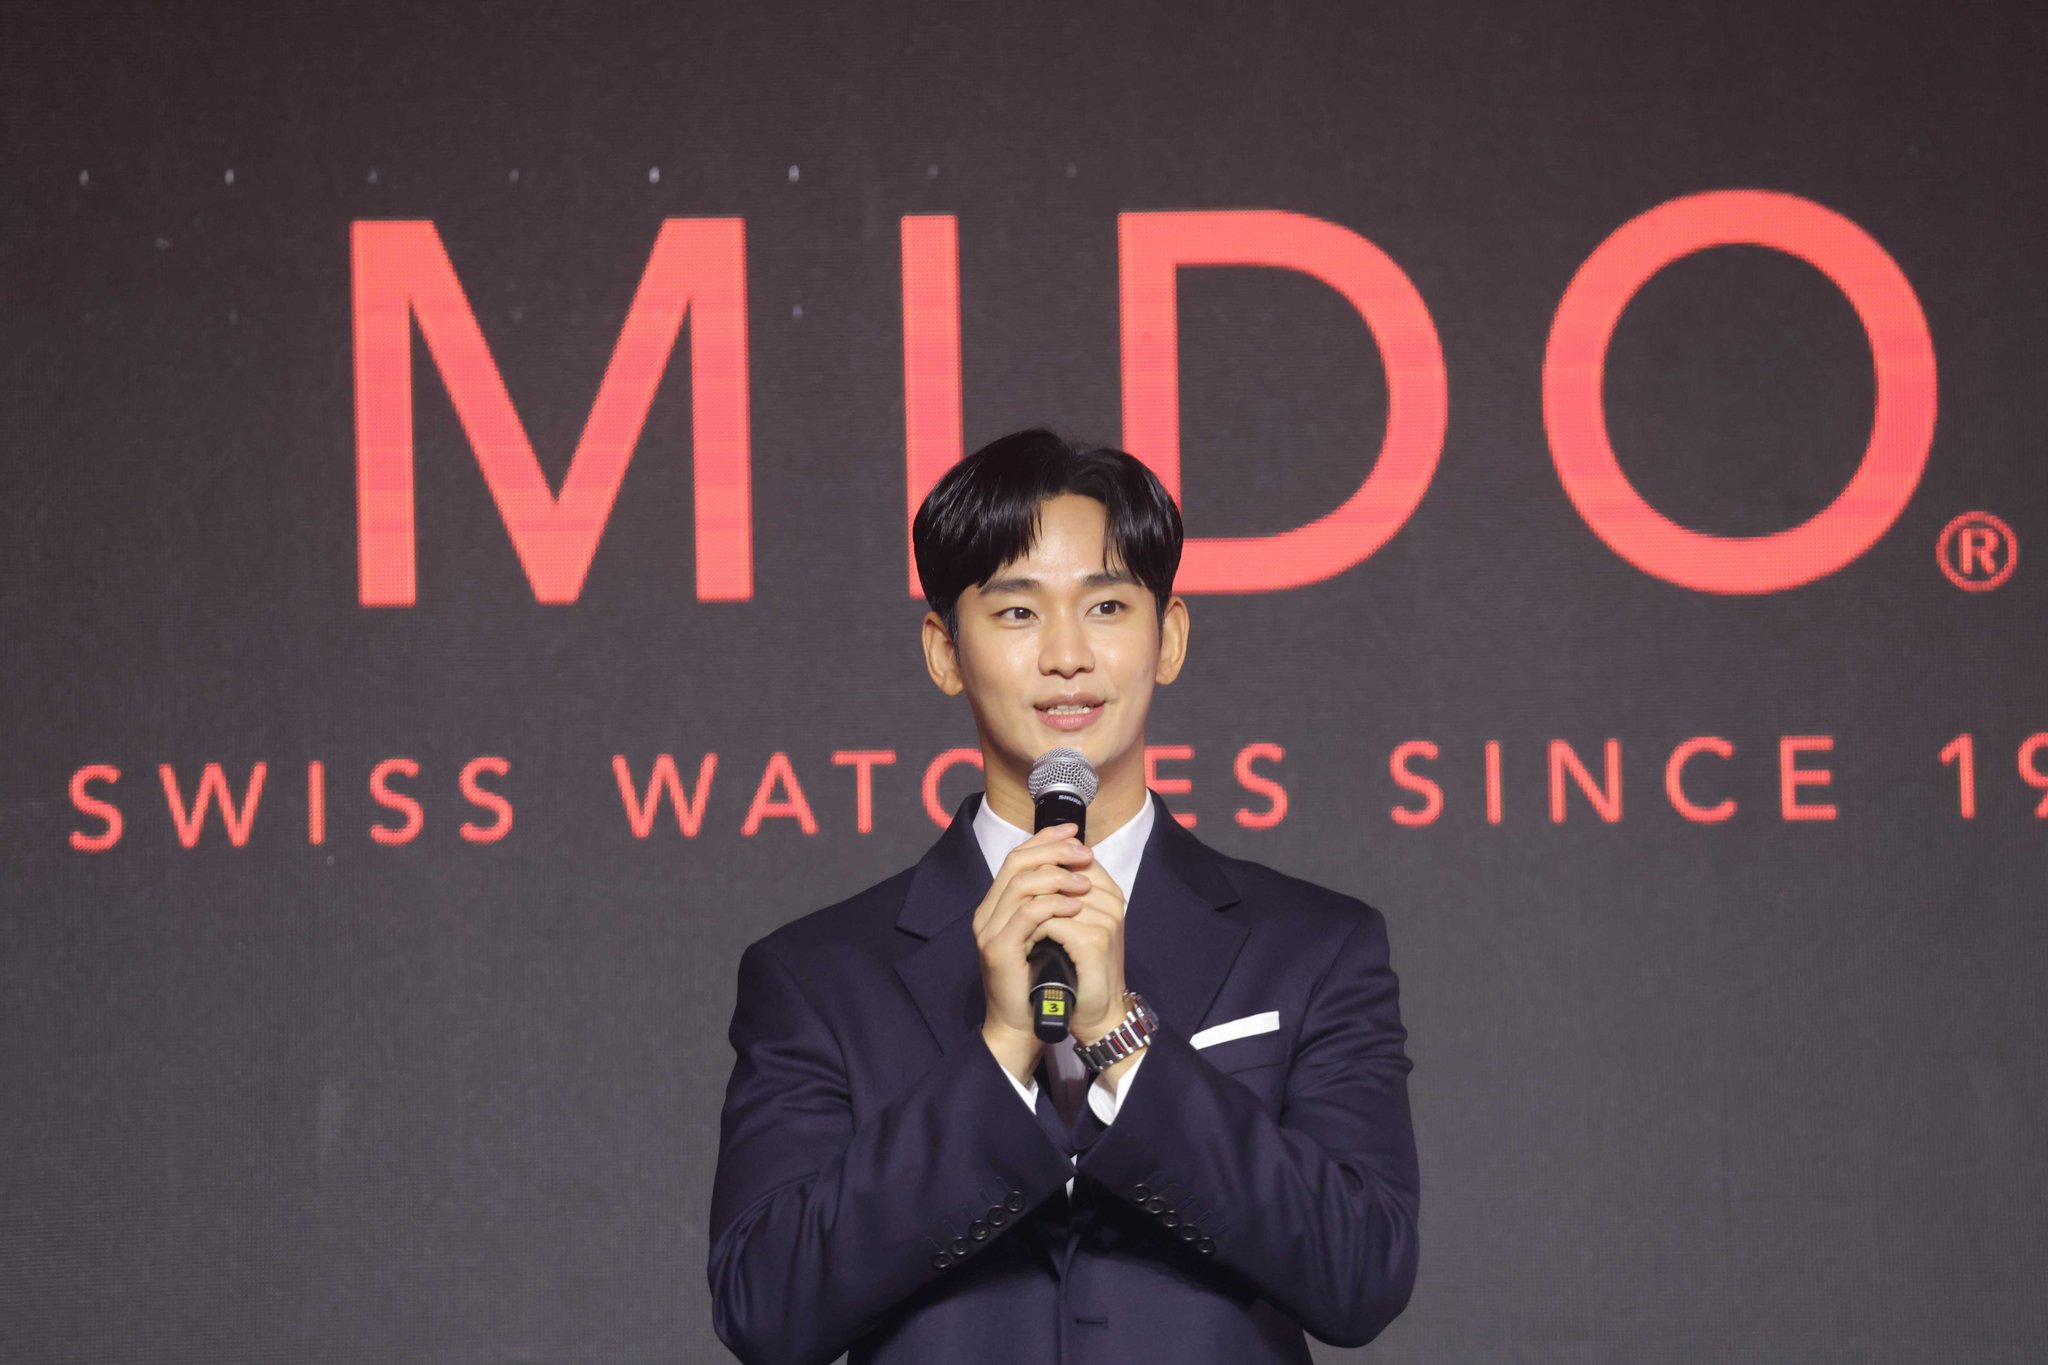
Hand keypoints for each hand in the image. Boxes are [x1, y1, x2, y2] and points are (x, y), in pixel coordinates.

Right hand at [973, 823, 1126, 1080]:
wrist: (1022, 1023)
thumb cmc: (1041, 980)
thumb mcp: (1049, 933)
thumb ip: (1053, 902)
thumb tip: (1080, 868)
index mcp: (997, 905)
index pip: (1018, 857)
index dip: (1045, 839)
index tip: (1075, 831)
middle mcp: (987, 912)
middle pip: (1017, 862)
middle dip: (1053, 850)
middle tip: (1084, 852)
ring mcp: (989, 930)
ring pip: (1020, 883)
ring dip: (1056, 876)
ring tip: (1084, 882)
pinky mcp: (998, 948)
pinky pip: (1026, 914)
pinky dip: (1052, 904)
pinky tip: (1074, 906)